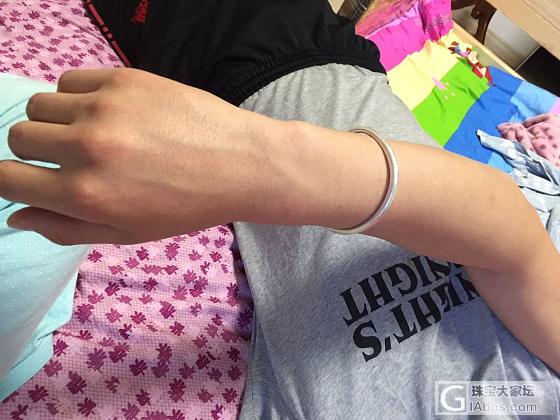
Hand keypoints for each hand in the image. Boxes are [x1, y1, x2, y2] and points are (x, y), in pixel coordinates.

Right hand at [1, 68, 276, 243]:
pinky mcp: (123, 79)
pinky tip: (109, 112)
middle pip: (17, 136)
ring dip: (55, 121)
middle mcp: (86, 149)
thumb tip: (16, 216)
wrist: (239, 163)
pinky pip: (71, 80)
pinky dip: (79, 97)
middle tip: (68, 157)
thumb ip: (65, 228)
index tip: (27, 177)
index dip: (10, 179)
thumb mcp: (127, 232)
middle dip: (35, 151)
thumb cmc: (185, 205)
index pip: (6, 179)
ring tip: (91, 133)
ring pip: (40, 104)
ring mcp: (104, 108)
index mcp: (85, 195)